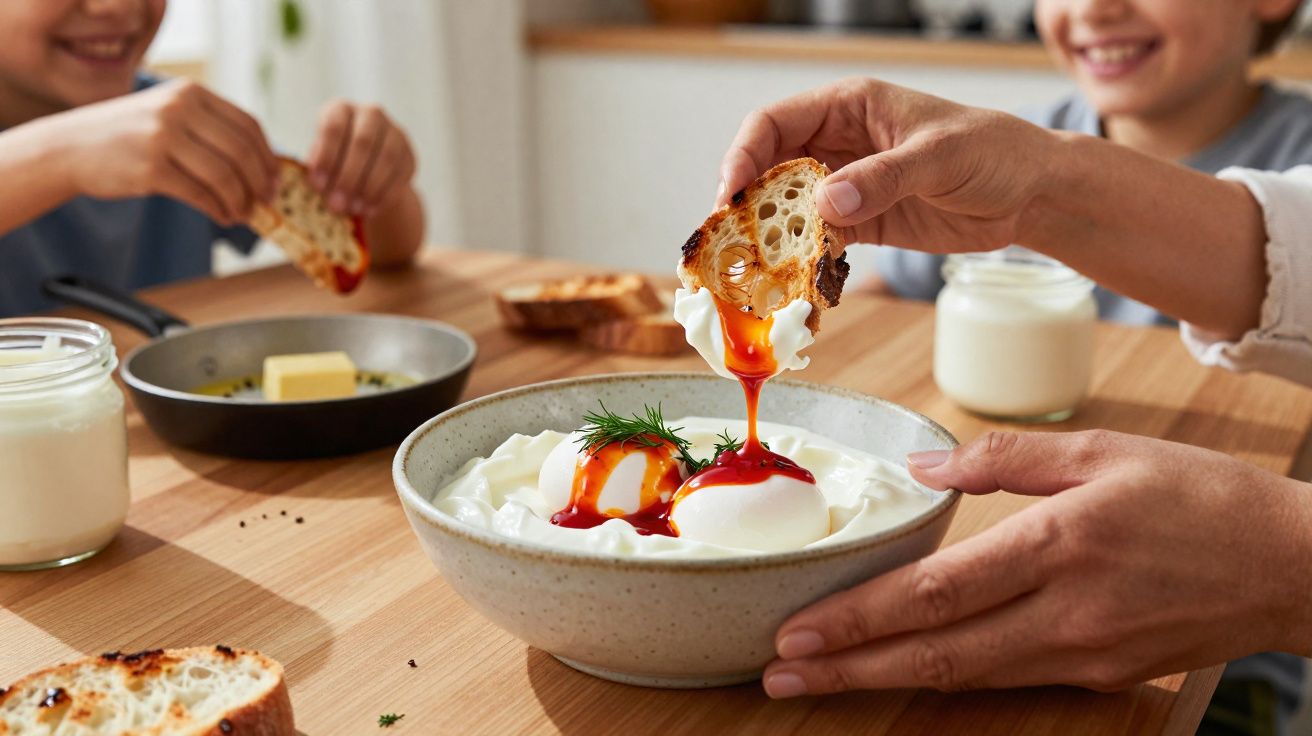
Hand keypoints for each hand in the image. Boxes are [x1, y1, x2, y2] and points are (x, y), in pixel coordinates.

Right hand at [59, 78, 277, 224]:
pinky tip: (221, 216)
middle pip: (241, 152)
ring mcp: (163, 137)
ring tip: (241, 214)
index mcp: (191, 93)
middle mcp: (178, 109)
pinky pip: (200, 194)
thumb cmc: (129, 136)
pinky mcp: (150, 168)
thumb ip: (210, 129)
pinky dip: (218, 209)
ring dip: (240, 201)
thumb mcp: (170, 114)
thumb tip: (262, 165)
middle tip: (265, 203)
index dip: (268, 157)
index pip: (248, 126)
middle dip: (259, 183)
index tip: (275, 180)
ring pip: (224, 176)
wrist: (70, 146)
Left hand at [306, 100, 416, 218]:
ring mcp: (394, 132)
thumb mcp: (319, 159)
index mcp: (341, 109)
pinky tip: (371, 211)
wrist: (365, 168)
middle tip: (337, 205)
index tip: (316, 185)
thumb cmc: (333, 161)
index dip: (326, 157)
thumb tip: (319, 185)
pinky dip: (385, 195)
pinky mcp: (409, 154)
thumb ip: (318, 167)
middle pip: (363, 143)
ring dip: (369, 188)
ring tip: (354, 210)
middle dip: (349, 177)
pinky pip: (400, 174)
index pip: (334, 128)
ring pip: (386, 158)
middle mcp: (370, 114)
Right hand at [716, 78, 1058, 251]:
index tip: (730, 196)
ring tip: (751, 272)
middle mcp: (837, 144)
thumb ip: (882, 178)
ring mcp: (846, 186)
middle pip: (769, 169)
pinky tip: (791, 284)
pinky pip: (816, 242)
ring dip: (767, 240)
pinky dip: (800, 263)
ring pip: (786, 210)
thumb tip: (823, 203)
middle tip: (728, 245)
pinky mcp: (860, 224)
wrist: (1032, 194)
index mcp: (849, 107)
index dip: (743, 157)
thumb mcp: (940, 157)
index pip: (774, 124)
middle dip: (745, 205)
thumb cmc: (994, 153)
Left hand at [762, 430, 1311, 697]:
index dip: (859, 618)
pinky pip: (1007, 679)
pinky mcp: (1099, 676)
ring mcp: (1083, 655)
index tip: (797, 630)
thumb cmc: (1197, 497)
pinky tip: (904, 670)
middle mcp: (1064, 613)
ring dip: (884, 681)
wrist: (1289, 565)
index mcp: (1058, 544)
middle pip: (935, 654)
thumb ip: (1005, 460)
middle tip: (776, 674)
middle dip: (848, 669)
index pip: (936, 593)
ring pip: (964, 677)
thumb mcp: (1102, 450)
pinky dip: (946, 677)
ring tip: (820, 681)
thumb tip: (923, 464)